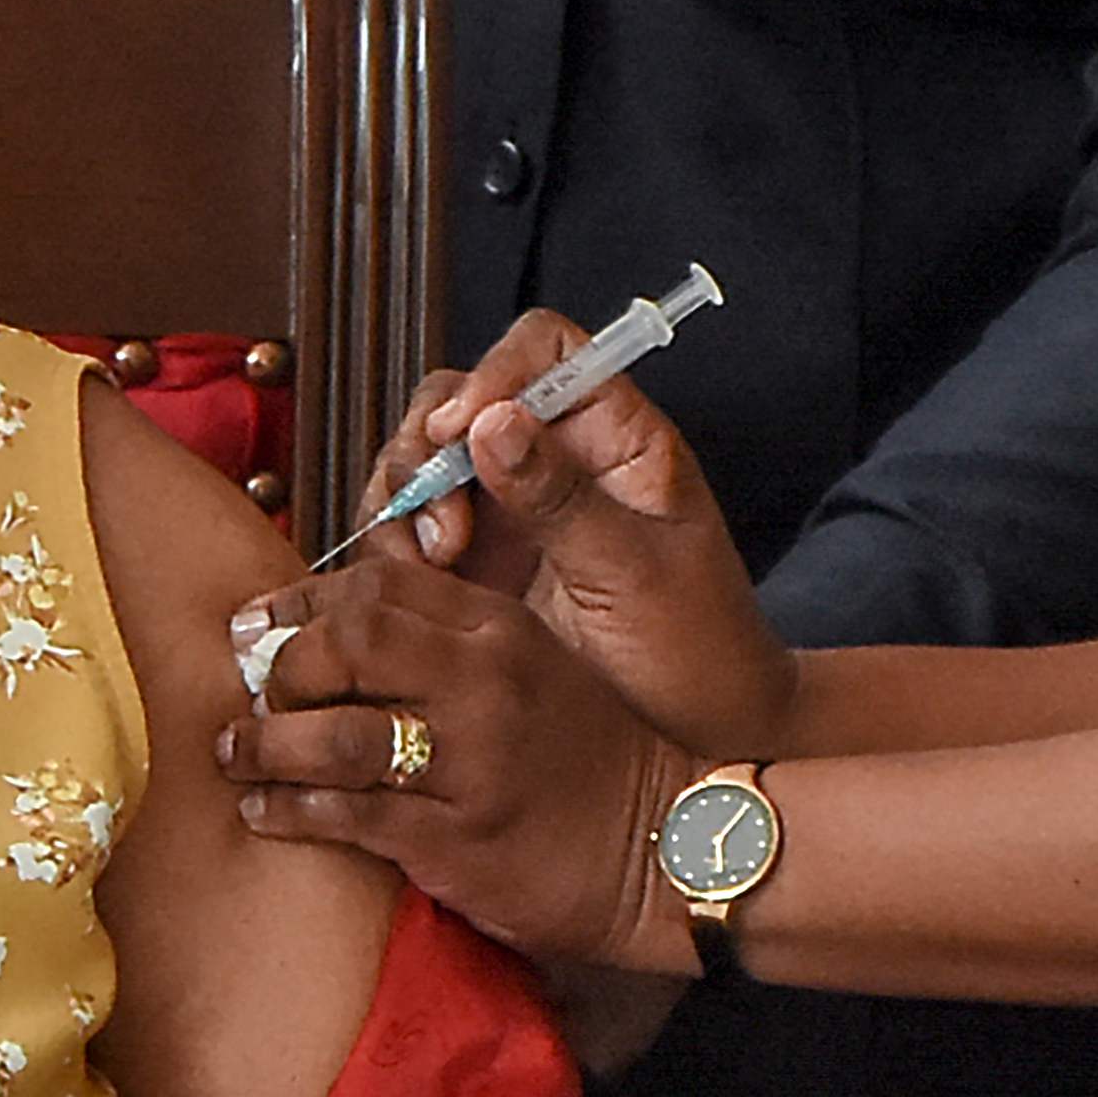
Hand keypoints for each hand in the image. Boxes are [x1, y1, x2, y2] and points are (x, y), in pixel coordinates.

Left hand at [221, 556, 698, 976]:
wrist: (667, 846)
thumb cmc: (585, 757)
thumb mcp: (531, 668)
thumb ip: (448, 639)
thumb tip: (332, 627)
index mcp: (498, 630)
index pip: (378, 586)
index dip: (301, 602)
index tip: (255, 623)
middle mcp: (484, 684)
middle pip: (350, 644)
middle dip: (281, 666)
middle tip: (248, 689)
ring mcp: (472, 762)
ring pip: (338, 735)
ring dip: (267, 744)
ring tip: (233, 753)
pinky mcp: (459, 838)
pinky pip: (351, 816)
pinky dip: (291, 811)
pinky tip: (261, 811)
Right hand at [344, 315, 797, 761]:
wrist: (704, 747)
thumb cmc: (701, 654)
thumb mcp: (637, 574)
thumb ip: (563, 499)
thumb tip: (493, 423)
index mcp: (615, 439)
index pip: (545, 348)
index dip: (495, 370)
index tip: (464, 429)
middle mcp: (553, 463)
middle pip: (458, 403)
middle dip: (430, 452)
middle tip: (445, 527)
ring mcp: (508, 515)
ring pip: (421, 468)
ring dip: (404, 505)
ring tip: (435, 566)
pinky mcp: (474, 570)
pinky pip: (408, 536)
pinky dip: (392, 554)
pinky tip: (413, 595)